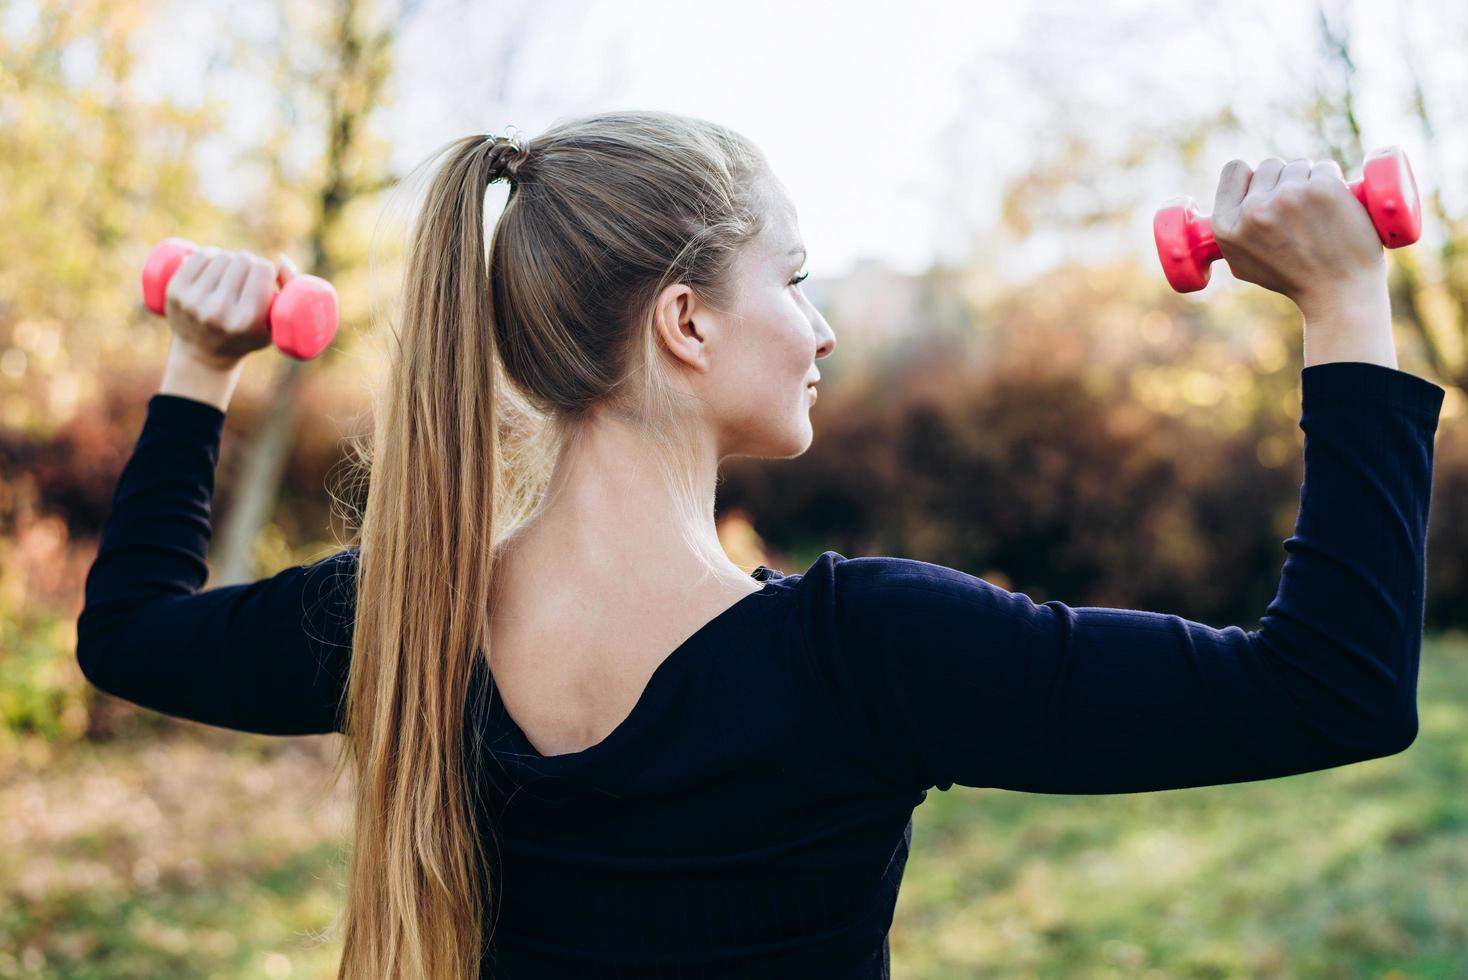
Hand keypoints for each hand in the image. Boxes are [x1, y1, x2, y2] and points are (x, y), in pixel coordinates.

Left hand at [164, 247, 298, 369]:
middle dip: (248, 264)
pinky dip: (210, 256)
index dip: (266, 270)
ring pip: (222, 256)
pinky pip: (200, 256)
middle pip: (243, 260)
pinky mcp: (175, 291)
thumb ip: (290, 291)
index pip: (263, 269)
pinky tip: (214, 266)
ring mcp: (193, 301)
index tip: (264, 281)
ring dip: (230, 260)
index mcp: (247, 321)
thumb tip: (282, 257)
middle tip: (246, 278)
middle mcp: (218, 311)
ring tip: (230, 276)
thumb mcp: (276, 323)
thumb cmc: (248, 336)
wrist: (204, 355)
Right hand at [1209, 157, 1387, 307]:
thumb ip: (1235, 227)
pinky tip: (1335, 207)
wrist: (1338, 293)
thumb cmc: (1293, 279)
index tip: (1267, 188)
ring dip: (1309, 181)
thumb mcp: (1242, 261)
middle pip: (1269, 165)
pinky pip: (1326, 167)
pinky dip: (1333, 182)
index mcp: (1226, 226)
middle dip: (1284, 181)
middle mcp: (1253, 209)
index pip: (1235, 169)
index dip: (1252, 177)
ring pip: (1299, 166)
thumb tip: (1240, 197)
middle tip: (1298, 210)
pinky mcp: (1322, 188)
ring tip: (1317, 214)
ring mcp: (1288, 196)